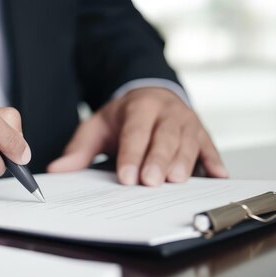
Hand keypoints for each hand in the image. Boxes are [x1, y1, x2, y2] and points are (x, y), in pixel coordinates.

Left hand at [47, 87, 227, 184]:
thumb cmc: (124, 116)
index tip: (126, 177)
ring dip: (184, 162)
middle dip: (157, 160)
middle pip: (164, 137)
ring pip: (189, 142)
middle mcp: (167, 112)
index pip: (135, 132)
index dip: (131, 155)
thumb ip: (79, 148)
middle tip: (151, 182)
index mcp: (140, 107)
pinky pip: (210, 147)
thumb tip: (57, 169)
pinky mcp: (202, 133)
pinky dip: (215, 161)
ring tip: (176, 181)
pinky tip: (218, 176)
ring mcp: (188, 121)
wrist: (150, 94)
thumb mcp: (97, 125)